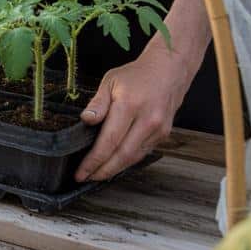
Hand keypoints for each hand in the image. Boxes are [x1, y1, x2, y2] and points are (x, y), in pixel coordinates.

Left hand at [74, 40, 193, 181]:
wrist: (169, 71)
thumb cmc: (136, 75)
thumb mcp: (110, 81)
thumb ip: (98, 103)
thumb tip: (86, 121)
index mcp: (129, 105)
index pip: (109, 141)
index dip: (94, 160)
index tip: (81, 171)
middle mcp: (147, 120)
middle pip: (122, 156)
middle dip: (102, 171)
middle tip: (85, 178)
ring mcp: (158, 129)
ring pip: (133, 158)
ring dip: (114, 169)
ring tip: (96, 174)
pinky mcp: (163, 134)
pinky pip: (142, 153)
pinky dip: (126, 161)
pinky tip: (113, 164)